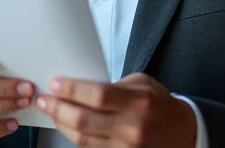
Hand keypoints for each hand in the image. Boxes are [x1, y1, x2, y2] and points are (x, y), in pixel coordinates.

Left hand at [35, 73, 196, 146]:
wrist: (180, 133)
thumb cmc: (159, 104)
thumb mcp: (143, 84)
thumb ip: (115, 86)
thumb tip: (82, 88)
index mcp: (140, 102)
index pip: (99, 96)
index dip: (73, 90)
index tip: (56, 84)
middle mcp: (132, 127)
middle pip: (84, 120)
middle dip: (58, 108)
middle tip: (44, 99)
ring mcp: (125, 147)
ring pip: (81, 138)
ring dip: (61, 123)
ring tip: (52, 111)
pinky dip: (73, 136)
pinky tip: (66, 125)